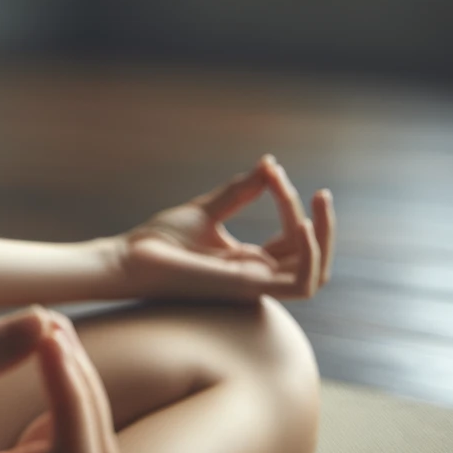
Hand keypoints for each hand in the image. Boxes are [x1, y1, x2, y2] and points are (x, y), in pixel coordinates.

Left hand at [104, 154, 335, 303]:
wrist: (129, 258)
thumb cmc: (160, 240)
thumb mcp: (206, 210)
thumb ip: (240, 192)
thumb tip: (269, 165)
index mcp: (248, 261)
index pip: (292, 239)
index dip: (290, 204)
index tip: (272, 171)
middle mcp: (256, 275)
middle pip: (311, 258)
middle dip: (323, 223)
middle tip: (321, 192)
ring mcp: (253, 285)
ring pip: (315, 273)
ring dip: (324, 237)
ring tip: (318, 201)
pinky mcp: (245, 287)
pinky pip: (300, 285)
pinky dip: (310, 257)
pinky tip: (305, 225)